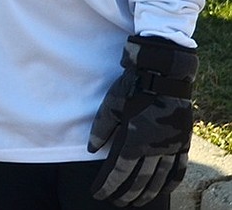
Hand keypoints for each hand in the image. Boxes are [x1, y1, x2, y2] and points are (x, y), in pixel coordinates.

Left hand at [88, 35, 196, 205]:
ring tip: (136, 202)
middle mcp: (154, 149)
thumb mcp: (110, 106)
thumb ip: (100, 130)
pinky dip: (171, 183)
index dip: (107, 185)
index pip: (118, 172)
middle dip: (126, 194)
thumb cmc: (132, 88)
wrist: (163, 76)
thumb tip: (91, 150)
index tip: (98, 194)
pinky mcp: (182, 143)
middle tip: (116, 202)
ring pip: (159, 180)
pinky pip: (179, 169)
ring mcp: (171, 148)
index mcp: (134, 140)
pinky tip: (164, 190)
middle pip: (140, 181)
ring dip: (147, 194)